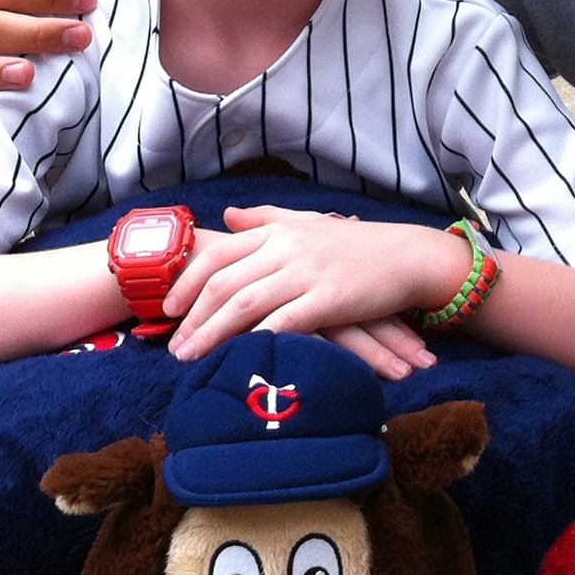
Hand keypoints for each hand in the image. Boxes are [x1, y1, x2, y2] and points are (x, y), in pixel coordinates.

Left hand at [165, 205, 469, 377]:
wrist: (408, 254)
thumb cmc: (358, 245)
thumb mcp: (308, 222)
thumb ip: (265, 218)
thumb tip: (226, 216)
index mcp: (278, 230)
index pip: (220, 255)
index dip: (188, 282)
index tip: (167, 308)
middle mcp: (286, 247)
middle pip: (224, 283)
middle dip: (193, 317)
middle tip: (172, 346)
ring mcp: (306, 272)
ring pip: (245, 304)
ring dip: (212, 333)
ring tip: (191, 359)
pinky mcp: (329, 298)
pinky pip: (284, 322)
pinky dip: (257, 340)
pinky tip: (239, 358)